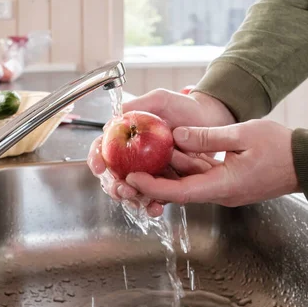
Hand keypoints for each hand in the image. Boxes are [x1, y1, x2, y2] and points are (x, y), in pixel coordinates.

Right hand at [87, 89, 235, 214]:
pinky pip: (153, 197)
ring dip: (131, 199)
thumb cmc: (185, 107)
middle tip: (123, 188)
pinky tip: (155, 207)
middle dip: (114, 186)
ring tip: (138, 200)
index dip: (96, 158)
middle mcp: (133, 156)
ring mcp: (147, 171)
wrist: (211, 120)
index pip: (102, 148)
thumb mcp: (161, 99)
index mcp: (126, 136)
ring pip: (131, 190)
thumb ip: (138, 105)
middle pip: (113, 175)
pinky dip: (151, 205)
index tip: (100, 167)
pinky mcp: (164, 182)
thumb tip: (115, 118)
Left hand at [124, 119, 300, 212]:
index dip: (153, 186)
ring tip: (149, 151)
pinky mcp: (228, 181)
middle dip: (155, 178)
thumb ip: (208, 137)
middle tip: (131, 165)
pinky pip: (202, 174)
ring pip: (189, 180)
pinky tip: (175, 147)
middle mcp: (220, 192)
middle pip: (179, 188)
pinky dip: (187, 163)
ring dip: (171, 167)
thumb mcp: (244, 135)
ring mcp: (224, 188)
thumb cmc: (283, 149)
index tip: (133, 178)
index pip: (180, 192)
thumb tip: (178, 136)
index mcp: (223, 186)